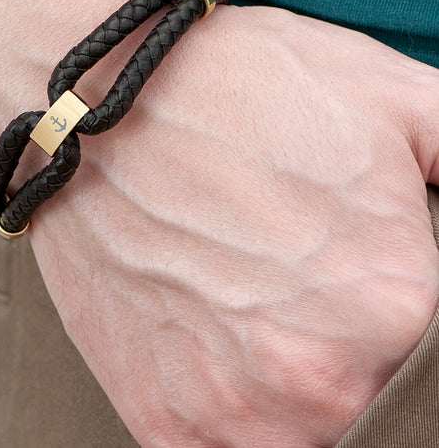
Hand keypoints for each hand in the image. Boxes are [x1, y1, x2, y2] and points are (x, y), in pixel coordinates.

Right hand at [27, 5, 438, 446]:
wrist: (93, 102)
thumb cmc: (235, 86)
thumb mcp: (395, 95)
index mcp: (394, 306)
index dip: (417, 320)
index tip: (382, 288)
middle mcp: (315, 382)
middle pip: (380, 408)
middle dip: (365, 355)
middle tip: (320, 294)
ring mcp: (226, 411)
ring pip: (307, 437)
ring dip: (302, 392)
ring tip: (268, 313)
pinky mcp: (158, 416)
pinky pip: (226, 446)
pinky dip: (237, 404)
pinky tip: (221, 334)